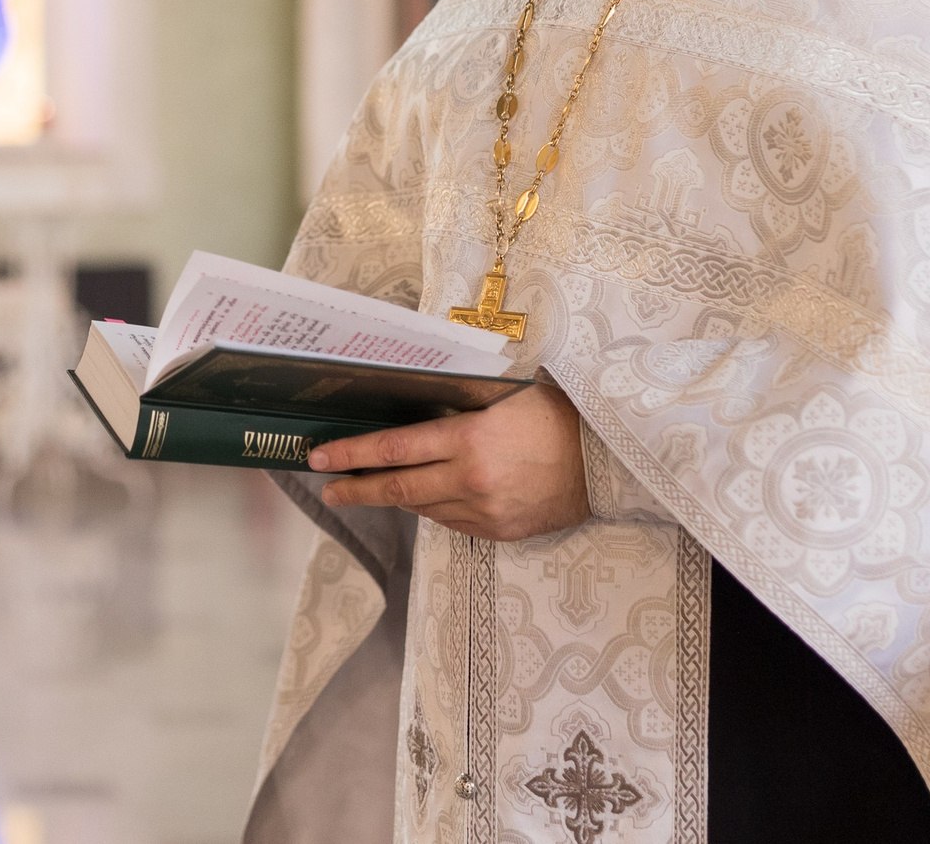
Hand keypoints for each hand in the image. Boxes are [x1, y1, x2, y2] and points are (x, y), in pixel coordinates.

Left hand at [311, 378, 588, 541]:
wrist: (609, 459)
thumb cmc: (556, 413)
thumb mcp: (502, 398)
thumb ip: (458, 411)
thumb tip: (415, 416)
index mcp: (469, 441)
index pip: (394, 450)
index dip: (352, 454)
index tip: (321, 458)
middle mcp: (471, 481)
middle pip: (399, 489)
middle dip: (357, 488)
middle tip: (327, 487)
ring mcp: (486, 511)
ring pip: (425, 508)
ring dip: (396, 498)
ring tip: (372, 489)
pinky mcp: (502, 531)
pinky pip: (455, 522)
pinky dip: (435, 509)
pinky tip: (426, 499)